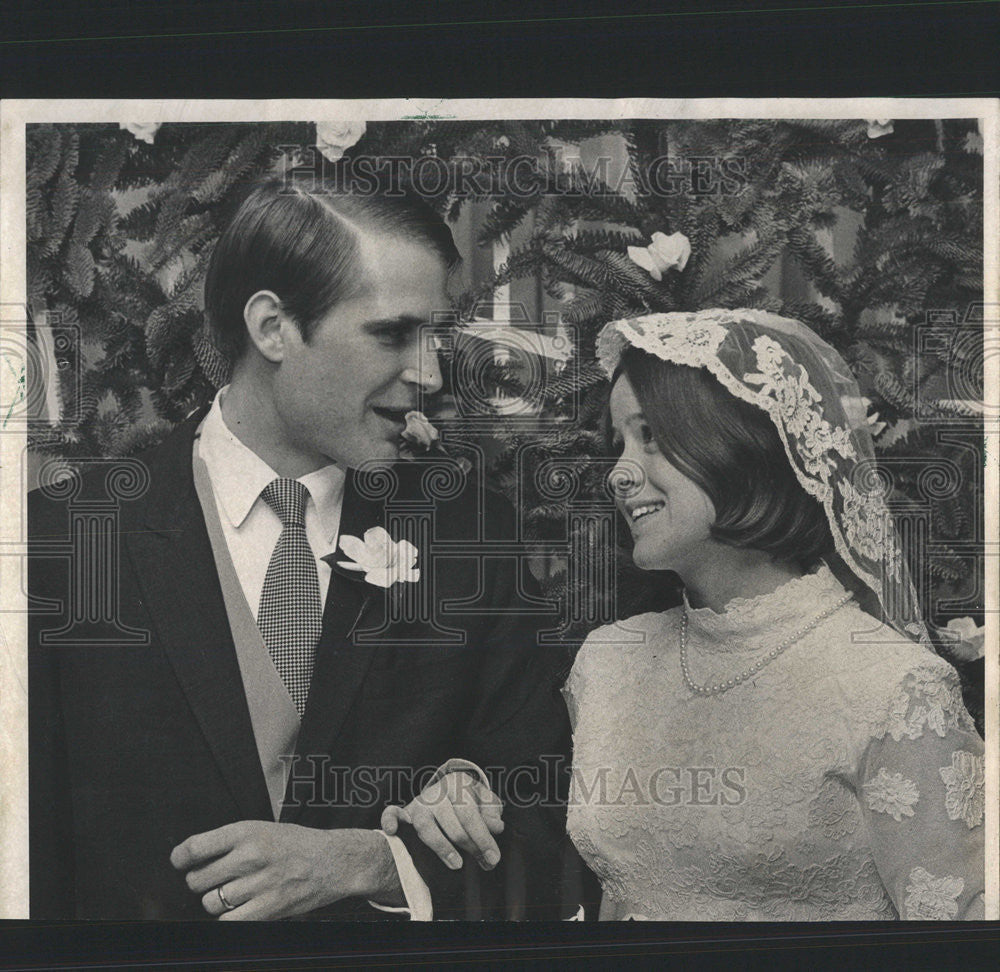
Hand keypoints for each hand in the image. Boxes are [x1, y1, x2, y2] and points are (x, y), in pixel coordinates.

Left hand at [170, 822, 398, 919]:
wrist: (334, 860)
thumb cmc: (296, 844)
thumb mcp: (263, 829)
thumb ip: (231, 841)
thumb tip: (191, 858)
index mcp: (247, 831)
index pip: (195, 847)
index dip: (180, 857)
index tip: (180, 861)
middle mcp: (251, 856)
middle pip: (198, 879)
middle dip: (201, 881)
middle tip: (216, 878)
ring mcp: (259, 884)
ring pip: (210, 902)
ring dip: (216, 901)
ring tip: (234, 892)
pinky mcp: (268, 908)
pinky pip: (228, 921)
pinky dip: (229, 917)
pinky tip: (240, 907)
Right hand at [381, 771, 503, 870]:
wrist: (446, 795)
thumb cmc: (468, 803)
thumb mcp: (484, 803)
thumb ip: (491, 814)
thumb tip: (496, 826)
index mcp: (459, 782)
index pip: (471, 813)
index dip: (484, 837)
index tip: (493, 857)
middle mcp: (438, 790)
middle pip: (452, 820)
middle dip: (470, 844)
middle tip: (483, 863)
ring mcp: (419, 801)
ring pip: (426, 825)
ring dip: (441, 846)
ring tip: (457, 864)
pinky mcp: (404, 812)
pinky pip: (392, 814)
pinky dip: (390, 820)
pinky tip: (392, 831)